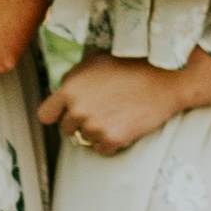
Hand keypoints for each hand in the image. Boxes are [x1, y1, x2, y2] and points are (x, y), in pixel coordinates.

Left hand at [47, 58, 182, 155]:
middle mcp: (78, 109)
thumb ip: (75, 78)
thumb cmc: (132, 64)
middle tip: (100, 110)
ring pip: (86, 139)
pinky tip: (124, 124)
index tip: (66, 113)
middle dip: (79, 122)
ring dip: (97, 131)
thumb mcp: (95, 61)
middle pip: (66, 129)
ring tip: (116, 114)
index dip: (57, 114)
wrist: (165, 79)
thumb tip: (64, 91)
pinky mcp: (112, 139)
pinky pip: (102, 149)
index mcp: (69, 88)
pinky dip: (111, 142)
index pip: (45, 115)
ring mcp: (95, 126)